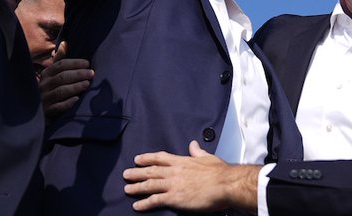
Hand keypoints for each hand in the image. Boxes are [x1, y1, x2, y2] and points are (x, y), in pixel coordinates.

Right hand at [39, 44, 92, 118]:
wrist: (38, 113)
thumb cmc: (50, 89)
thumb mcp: (52, 73)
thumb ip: (59, 59)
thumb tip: (65, 43)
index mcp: (46, 74)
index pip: (60, 65)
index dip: (74, 63)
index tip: (87, 63)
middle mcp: (43, 85)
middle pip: (62, 77)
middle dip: (78, 74)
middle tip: (91, 73)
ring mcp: (44, 99)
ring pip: (61, 91)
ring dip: (75, 86)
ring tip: (87, 84)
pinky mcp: (47, 112)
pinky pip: (58, 107)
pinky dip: (68, 102)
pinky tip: (77, 99)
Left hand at [123, 140, 259, 212]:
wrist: (225, 184)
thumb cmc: (219, 172)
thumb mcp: (207, 157)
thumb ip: (197, 152)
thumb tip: (193, 144)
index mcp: (182, 161)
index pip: (160, 158)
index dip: (147, 158)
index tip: (138, 159)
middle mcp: (175, 171)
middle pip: (151, 171)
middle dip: (137, 172)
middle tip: (126, 174)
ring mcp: (173, 184)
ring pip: (150, 184)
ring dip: (137, 187)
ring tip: (127, 189)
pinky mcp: (175, 198)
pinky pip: (155, 200)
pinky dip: (145, 203)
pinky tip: (137, 206)